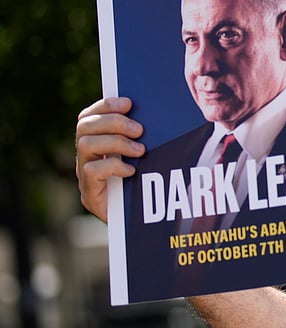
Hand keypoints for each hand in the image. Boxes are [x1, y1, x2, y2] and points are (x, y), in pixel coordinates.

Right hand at [75, 97, 144, 221]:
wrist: (141, 225)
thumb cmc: (148, 186)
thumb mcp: (148, 158)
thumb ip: (144, 139)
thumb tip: (159, 115)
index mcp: (97, 143)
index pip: (89, 115)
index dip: (106, 105)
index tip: (129, 102)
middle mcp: (86, 157)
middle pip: (84, 126)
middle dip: (113, 122)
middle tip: (139, 130)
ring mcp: (84, 175)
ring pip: (85, 145)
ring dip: (115, 142)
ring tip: (140, 150)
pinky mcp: (89, 194)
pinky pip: (91, 172)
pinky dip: (112, 167)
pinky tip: (131, 171)